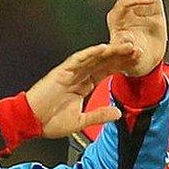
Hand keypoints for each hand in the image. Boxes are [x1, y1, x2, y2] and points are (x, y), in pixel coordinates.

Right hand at [26, 43, 140, 138]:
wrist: (30, 122)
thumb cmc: (49, 121)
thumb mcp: (80, 121)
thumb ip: (99, 115)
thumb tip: (118, 114)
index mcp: (83, 85)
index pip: (106, 72)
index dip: (121, 66)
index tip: (136, 63)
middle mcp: (78, 76)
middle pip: (103, 62)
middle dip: (120, 55)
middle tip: (137, 50)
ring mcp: (70, 72)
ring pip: (94, 58)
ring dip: (110, 51)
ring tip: (126, 46)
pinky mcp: (61, 72)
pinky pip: (77, 60)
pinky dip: (90, 53)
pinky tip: (103, 48)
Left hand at [106, 0, 168, 77]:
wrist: (142, 60)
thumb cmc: (133, 62)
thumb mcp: (130, 60)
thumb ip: (130, 52)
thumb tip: (133, 48)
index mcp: (116, 19)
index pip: (125, 3)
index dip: (138, 0)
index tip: (154, 1)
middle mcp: (125, 7)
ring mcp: (138, 3)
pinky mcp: (150, 2)